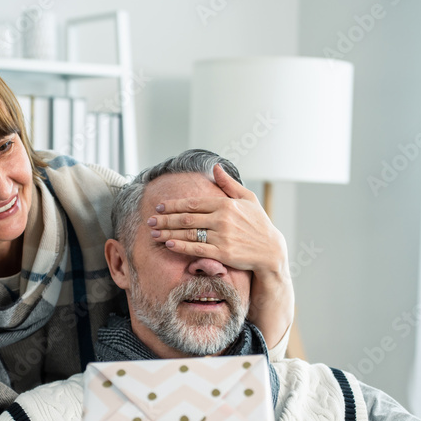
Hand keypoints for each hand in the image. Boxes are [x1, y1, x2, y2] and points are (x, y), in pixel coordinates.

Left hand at [148, 164, 293, 344]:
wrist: (271, 251)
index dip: (173, 205)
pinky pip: (197, 249)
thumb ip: (229, 184)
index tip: (159, 206)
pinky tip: (168, 243)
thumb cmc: (259, 224)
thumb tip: (216, 167)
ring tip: (153, 233)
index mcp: (226, 204)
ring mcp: (222, 237)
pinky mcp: (223, 253)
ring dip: (168, 232)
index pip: (192, 203)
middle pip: (186, 218)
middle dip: (164, 219)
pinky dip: (181, 246)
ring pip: (188, 233)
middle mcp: (222, 219)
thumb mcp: (248, 199)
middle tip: (149, 221)